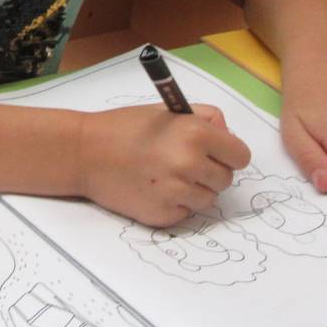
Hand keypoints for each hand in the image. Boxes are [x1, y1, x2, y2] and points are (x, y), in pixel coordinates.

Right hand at [78, 104, 251, 226]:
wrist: (85, 153)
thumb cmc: (125, 127)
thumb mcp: (168, 110)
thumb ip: (205, 118)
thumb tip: (227, 137)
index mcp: (196, 134)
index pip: (241, 156)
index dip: (228, 154)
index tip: (216, 153)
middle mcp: (190, 164)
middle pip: (226, 180)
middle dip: (210, 172)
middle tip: (184, 163)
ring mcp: (176, 193)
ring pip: (208, 199)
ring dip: (194, 189)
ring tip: (167, 175)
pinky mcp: (163, 215)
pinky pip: (186, 212)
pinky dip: (175, 203)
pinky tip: (154, 188)